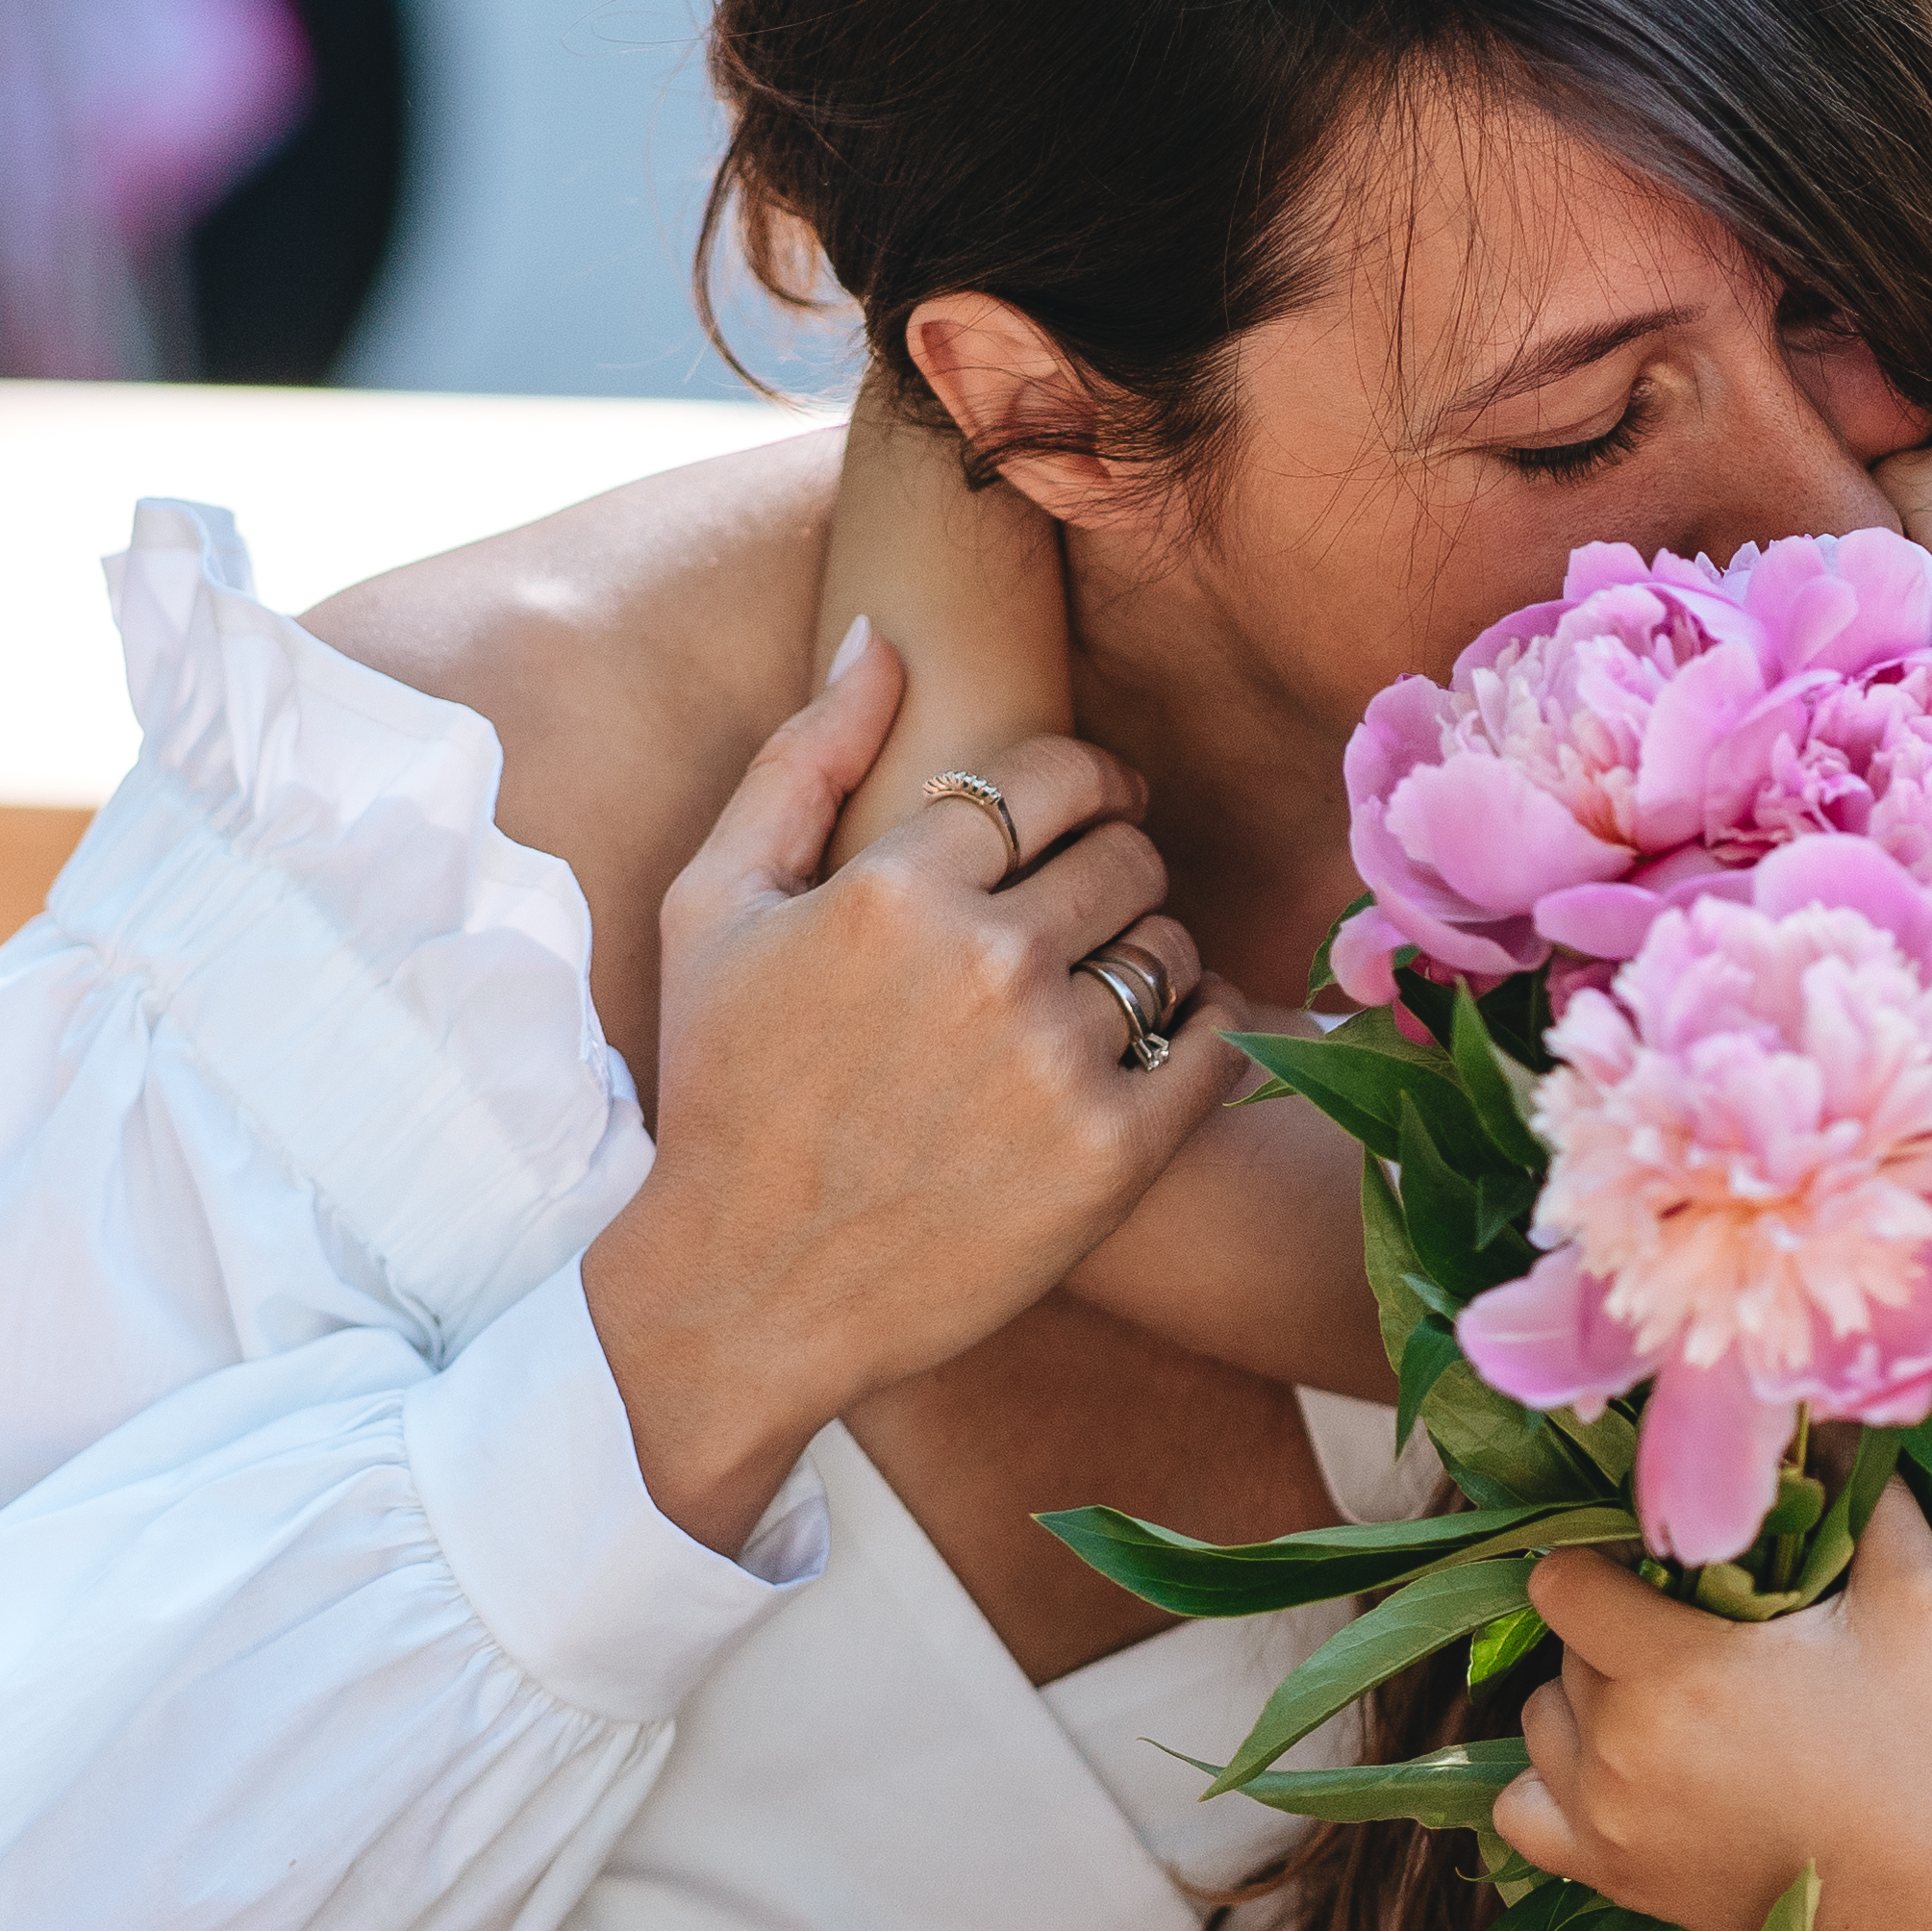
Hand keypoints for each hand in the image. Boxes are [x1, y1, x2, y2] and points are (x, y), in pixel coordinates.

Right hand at [583, 623, 1235, 1549]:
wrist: (743, 1293)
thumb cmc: (722, 1092)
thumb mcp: (712, 908)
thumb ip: (799, 760)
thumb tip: (879, 637)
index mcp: (895, 888)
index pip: (1055, 778)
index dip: (1089, 783)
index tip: (1095, 809)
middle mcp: (985, 962)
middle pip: (1129, 856)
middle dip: (1121, 866)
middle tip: (1097, 906)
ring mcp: (1054, 1062)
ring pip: (1172, 947)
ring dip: (1153, 955)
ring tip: (1105, 990)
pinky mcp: (1111, 1156)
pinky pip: (1219, 1045)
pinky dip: (1209, 1032)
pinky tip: (1164, 1045)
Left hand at [1496, 1491, 1931, 1930]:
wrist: (1925, 1904)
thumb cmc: (1922, 1743)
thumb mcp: (1913, 1600)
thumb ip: (1866, 1496)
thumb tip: (1829, 1413)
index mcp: (1674, 1666)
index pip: (1560, 1581)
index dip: (1605, 1564)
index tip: (1663, 1575)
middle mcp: (1617, 1744)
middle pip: (1562, 1648)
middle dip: (1616, 1634)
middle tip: (1699, 1647)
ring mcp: (1603, 1819)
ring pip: (1539, 1720)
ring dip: (1586, 1704)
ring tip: (1670, 1711)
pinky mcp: (1607, 1877)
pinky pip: (1519, 1811)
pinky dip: (1552, 1786)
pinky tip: (1615, 1775)